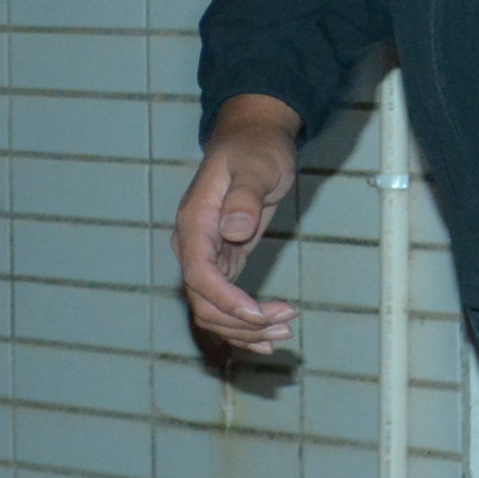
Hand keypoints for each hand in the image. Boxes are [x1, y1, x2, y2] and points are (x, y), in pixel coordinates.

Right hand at [177, 97, 306, 356]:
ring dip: (244, 330)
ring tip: (284, 333)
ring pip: (212, 310)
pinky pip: (223, 304)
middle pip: (203, 302)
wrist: (252, 138)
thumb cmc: (256, 148)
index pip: (197, 273)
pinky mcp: (222, 262)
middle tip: (286, 324)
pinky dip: (244, 324)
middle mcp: (192, 244)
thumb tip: (234, 230)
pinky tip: (268, 339)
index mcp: (195, 221)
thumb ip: (245, 196)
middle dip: (242, 321)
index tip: (258, 313)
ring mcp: (205, 256)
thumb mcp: (257, 165)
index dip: (225, 300)